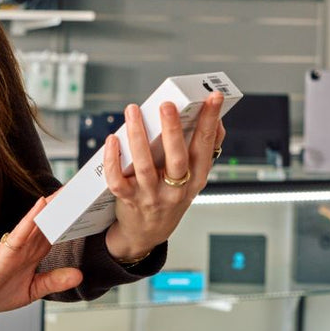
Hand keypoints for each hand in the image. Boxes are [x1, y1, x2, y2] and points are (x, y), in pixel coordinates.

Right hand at [0, 197, 81, 314]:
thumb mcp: (31, 291)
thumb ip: (53, 281)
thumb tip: (79, 275)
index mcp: (33, 253)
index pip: (57, 232)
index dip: (72, 220)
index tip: (88, 208)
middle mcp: (26, 244)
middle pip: (51, 221)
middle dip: (67, 206)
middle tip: (85, 189)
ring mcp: (16, 245)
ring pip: (40, 220)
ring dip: (54, 205)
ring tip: (71, 190)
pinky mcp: (5, 250)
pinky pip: (21, 231)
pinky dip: (32, 217)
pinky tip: (42, 205)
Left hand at [102, 92, 226, 260]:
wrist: (147, 233)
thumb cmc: (170, 197)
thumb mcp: (194, 179)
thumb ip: (204, 151)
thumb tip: (217, 123)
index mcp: (196, 178)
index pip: (206, 146)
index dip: (210, 121)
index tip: (214, 97)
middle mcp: (176, 189)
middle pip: (177, 158)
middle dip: (173, 130)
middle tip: (167, 104)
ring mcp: (151, 196)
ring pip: (145, 165)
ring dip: (138, 136)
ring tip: (133, 111)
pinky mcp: (129, 200)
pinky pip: (117, 180)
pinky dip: (112, 159)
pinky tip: (112, 140)